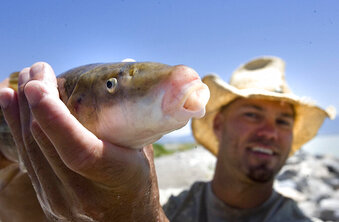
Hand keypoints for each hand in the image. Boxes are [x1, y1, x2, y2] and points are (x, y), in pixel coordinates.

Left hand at [0, 62, 166, 221]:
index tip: (39, 85)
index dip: (55, 117)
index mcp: (113, 179)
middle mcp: (81, 194)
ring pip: (30, 148)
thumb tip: (127, 69)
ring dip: (21, 109)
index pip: (77, 151)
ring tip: (22, 77)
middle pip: (46, 143)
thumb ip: (130, 116)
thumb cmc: (140, 184)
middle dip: (35, 100)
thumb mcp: (142, 153)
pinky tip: (9, 102)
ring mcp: (58, 198)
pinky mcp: (45, 196)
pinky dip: (14, 126)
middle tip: (37, 68)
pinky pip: (25, 157)